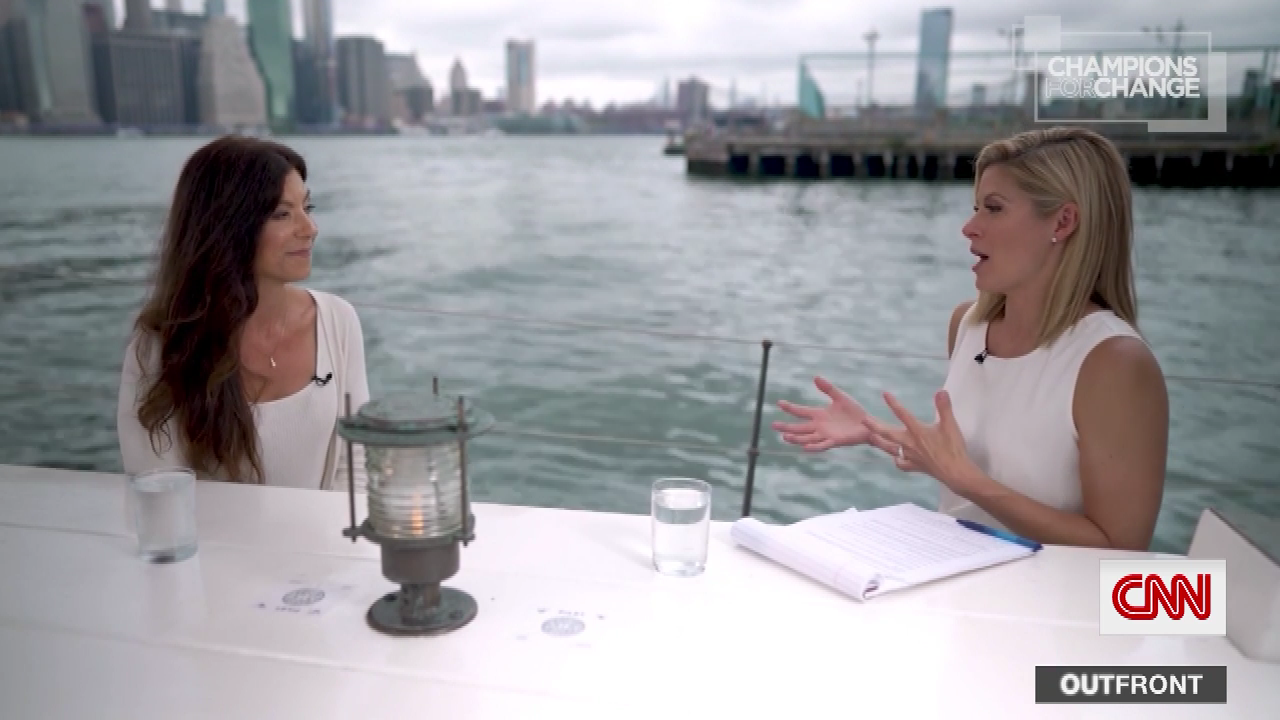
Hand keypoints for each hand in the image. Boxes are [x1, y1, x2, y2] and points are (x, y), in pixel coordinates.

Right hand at [772, 376, 871, 451]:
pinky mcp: (835, 441)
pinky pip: (822, 445)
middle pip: (799, 428)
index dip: (790, 408)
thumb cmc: (854, 411)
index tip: (779, 403)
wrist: (868, 424)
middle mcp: (819, 426)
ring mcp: (826, 435)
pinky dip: (813, 447)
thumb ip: (828, 388)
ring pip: (807, 438)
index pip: (801, 411)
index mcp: (819, 414)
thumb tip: (815, 377)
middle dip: (786, 427)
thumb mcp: (840, 397)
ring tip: (785, 437)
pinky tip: (804, 447)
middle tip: (774, 425)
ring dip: (796, 438)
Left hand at [862, 390, 989, 498]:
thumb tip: (941, 391)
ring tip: (872, 437)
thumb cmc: (953, 448)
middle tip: (864, 420)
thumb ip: (944, 407)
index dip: (893, 403)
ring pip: (891, 448)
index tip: (884, 394)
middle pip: (888, 433)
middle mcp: (910, 443)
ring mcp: (911, 456)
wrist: (955, 472)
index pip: (902, 414)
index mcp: (917, 432)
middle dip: (875, 426)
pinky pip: (901, 463)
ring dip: (880, 442)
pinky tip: (896, 457)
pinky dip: (897, 460)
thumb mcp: (950, 425)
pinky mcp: (915, 467)